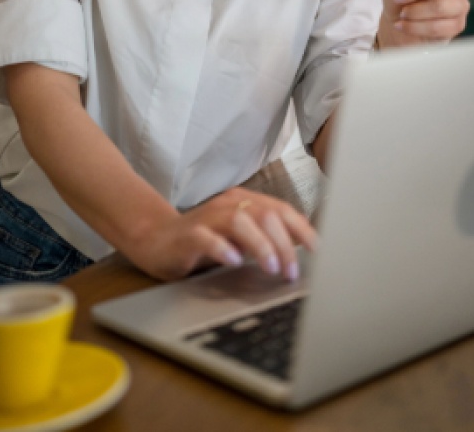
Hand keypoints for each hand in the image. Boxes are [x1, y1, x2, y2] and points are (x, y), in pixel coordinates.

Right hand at [126, 187, 317, 282]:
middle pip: (264, 215)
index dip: (302, 228)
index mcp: (244, 202)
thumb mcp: (238, 238)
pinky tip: (234, 262)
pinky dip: (223, 248)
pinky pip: (207, 237)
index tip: (318, 249)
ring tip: (271, 267)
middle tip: (292, 271)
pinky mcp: (188, 235)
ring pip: (240, 221)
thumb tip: (300, 252)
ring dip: (260, 244)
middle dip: (284, 244)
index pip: (280, 209)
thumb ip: (264, 238)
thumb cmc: (203, 241)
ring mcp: (207, 218)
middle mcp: (228, 205)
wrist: (155, 240)